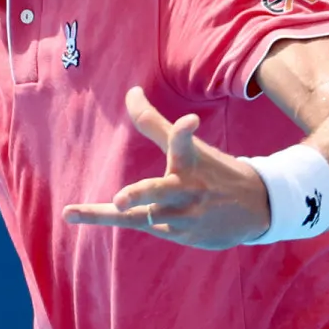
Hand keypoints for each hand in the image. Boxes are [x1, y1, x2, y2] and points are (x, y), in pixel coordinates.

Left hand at [62, 86, 271, 250]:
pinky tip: (94, 215)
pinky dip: (128, 218)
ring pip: (143, 216)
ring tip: (72, 211)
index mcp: (190, 160)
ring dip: (110, 213)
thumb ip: (153, 122)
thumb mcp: (188, 147)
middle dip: (139, 195)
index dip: (185, 131)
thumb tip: (131, 92)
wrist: (256, 208)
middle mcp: (188, 188)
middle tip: (120, 200)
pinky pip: (146, 226)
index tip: (190, 122)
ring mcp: (186, 215)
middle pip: (159, 190)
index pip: (185, 142)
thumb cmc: (212, 170)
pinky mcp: (184, 235)